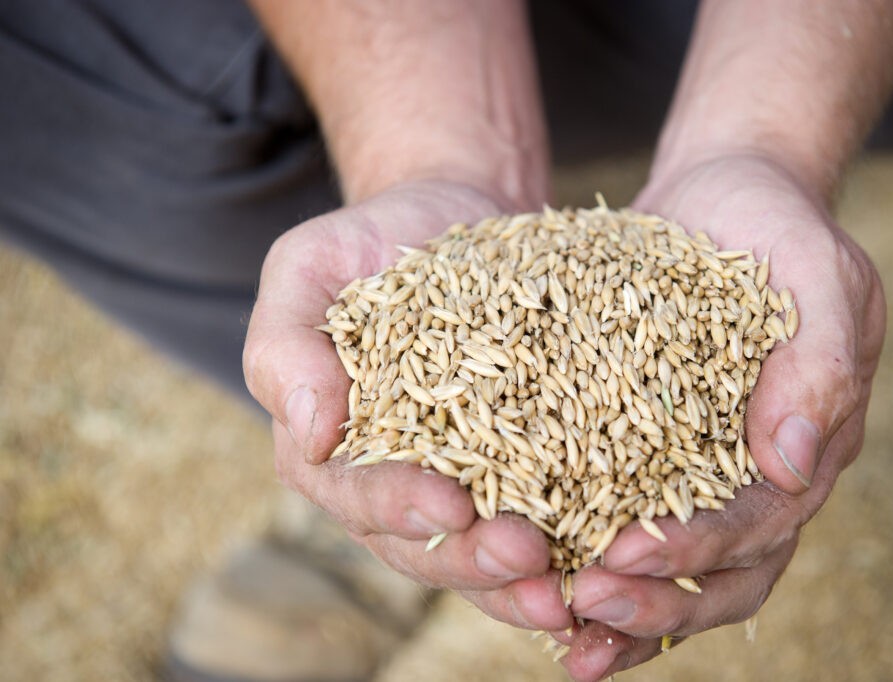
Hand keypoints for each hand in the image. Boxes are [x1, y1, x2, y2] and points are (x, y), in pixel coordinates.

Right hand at [243, 180, 572, 633]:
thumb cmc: (368, 242)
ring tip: (565, 589)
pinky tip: (606, 564)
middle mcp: (389, 482)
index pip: (356, 493)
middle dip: (472, 558)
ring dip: (520, 581)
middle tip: (526, 555)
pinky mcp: (515, 470)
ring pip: (479, 553)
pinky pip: (536, 523)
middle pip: (423, 544)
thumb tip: (311, 435)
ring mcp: (455, 483)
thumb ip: (285, 345)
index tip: (451, 508)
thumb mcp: (308, 267)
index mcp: (329, 447)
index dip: (400, 507)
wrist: (450, 218)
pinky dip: (567, 552)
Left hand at [552, 154, 885, 680]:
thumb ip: (820, 366)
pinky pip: (615, 515)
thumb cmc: (779, 229)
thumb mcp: (820, 276)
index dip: (696, 549)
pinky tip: (529, 574)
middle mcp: (752, 478)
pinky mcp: (642, 448)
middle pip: (717, 575)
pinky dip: (581, 555)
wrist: (725, 197)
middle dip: (653, 604)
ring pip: (668, 568)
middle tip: (583, 611)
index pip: (758, 526)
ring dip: (618, 610)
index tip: (625, 556)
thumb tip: (795, 467)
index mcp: (803, 449)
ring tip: (555, 632)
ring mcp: (698, 470)